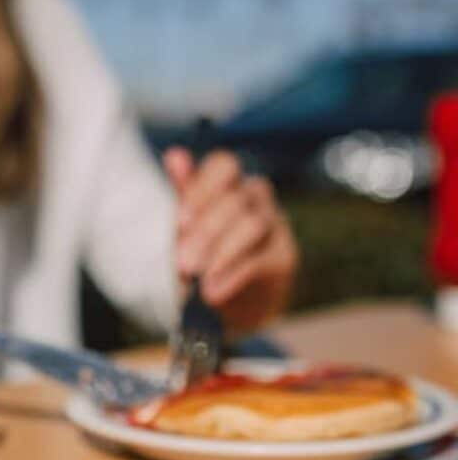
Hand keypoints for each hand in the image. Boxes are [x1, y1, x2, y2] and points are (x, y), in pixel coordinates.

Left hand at [163, 146, 297, 331]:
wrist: (228, 306)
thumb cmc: (202, 256)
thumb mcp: (186, 228)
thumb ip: (184, 193)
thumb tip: (175, 154)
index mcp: (229, 183)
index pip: (223, 165)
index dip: (202, 189)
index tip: (180, 221)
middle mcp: (256, 198)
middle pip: (235, 201)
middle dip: (205, 232)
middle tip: (182, 262)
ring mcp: (275, 226)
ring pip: (252, 226)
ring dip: (220, 252)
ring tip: (196, 277)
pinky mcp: (284, 258)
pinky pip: (261, 261)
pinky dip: (233, 276)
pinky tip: (212, 291)